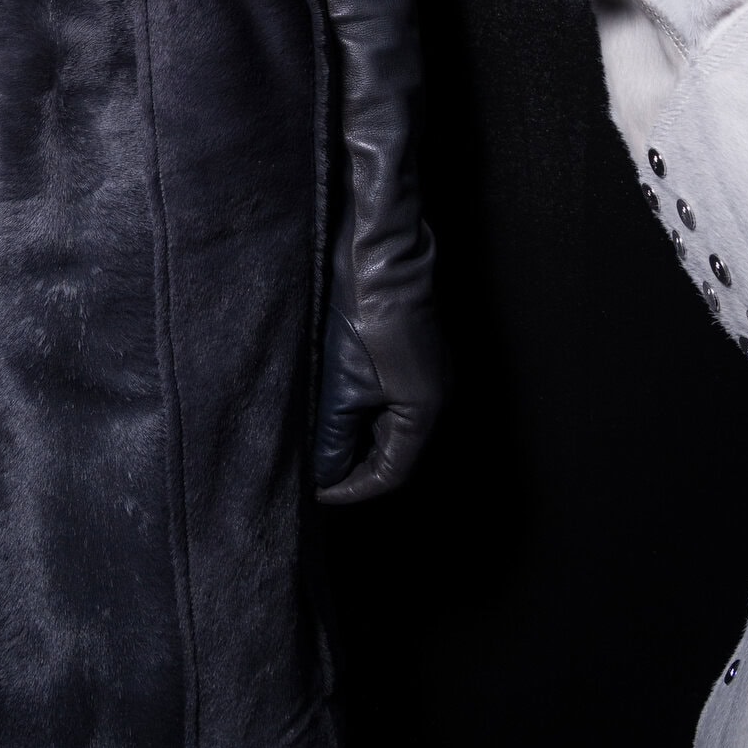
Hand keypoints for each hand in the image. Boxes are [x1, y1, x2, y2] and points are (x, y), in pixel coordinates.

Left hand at [313, 282, 440, 505]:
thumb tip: (323, 470)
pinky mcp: (415, 356)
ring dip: (356, 438)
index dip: (351, 488)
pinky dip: (362, 412)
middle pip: (393, 452)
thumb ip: (333, 434)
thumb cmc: (367, 314)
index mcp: (423, 412)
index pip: (390, 474)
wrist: (382, 255)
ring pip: (390, 426)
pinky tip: (333, 406)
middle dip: (353, 465)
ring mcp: (428, 375)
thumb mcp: (340, 383)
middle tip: (313, 471)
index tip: (317, 492)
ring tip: (318, 442)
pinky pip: (390, 401)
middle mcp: (434, 399)